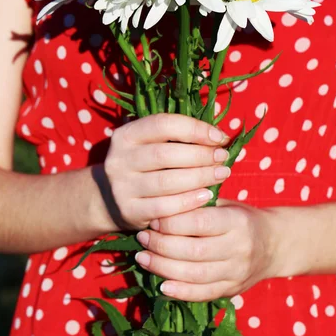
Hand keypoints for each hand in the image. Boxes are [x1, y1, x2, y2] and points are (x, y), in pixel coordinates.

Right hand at [100, 114, 230, 231]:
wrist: (112, 199)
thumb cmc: (145, 166)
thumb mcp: (151, 145)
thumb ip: (178, 138)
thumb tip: (219, 136)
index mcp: (126, 135)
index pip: (163, 124)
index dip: (194, 129)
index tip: (219, 137)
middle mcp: (119, 159)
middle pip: (165, 154)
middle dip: (201, 155)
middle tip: (222, 158)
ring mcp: (122, 187)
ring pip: (167, 181)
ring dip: (200, 177)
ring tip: (221, 174)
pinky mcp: (130, 211)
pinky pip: (165, 207)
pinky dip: (190, 201)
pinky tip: (207, 196)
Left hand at [135, 200, 289, 301]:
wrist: (275, 245)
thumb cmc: (242, 218)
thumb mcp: (227, 204)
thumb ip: (199, 205)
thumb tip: (161, 203)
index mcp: (237, 222)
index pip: (200, 223)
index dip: (172, 222)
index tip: (153, 219)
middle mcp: (239, 249)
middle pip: (194, 251)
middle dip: (162, 245)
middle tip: (142, 237)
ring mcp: (237, 273)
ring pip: (195, 275)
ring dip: (163, 268)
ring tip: (143, 258)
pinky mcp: (232, 289)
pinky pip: (203, 294)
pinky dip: (180, 292)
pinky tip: (161, 285)